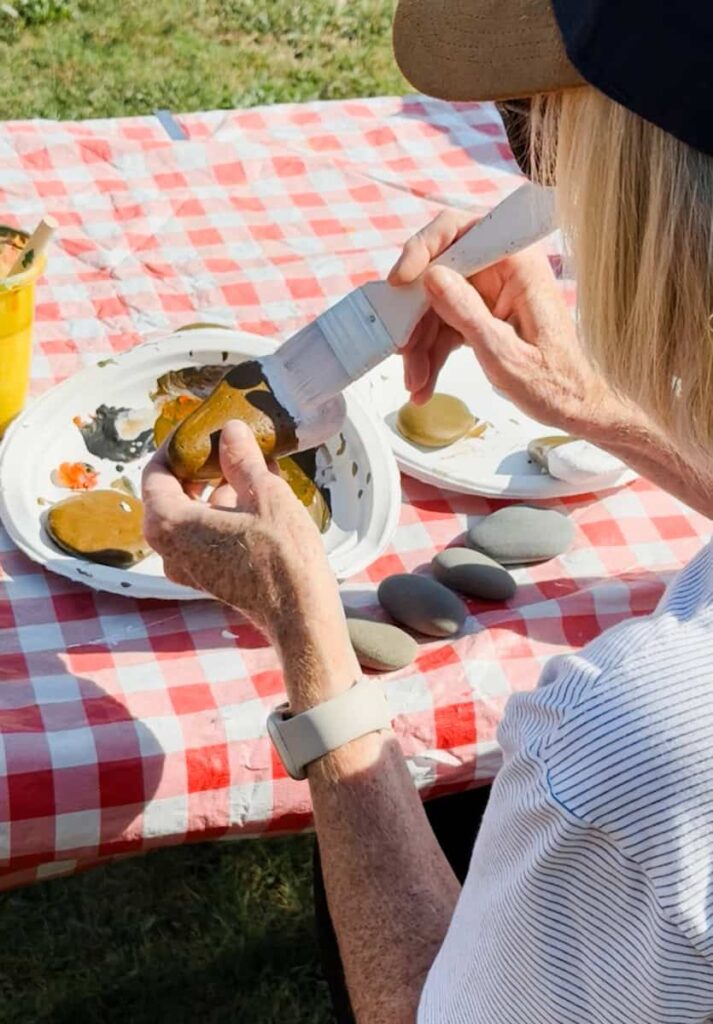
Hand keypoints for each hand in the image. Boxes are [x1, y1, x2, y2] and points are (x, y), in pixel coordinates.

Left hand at [142, 421, 359, 710]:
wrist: (302, 615)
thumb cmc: (282, 556)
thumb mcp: (265, 494)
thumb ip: (241, 458)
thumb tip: (230, 431)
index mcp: (168, 524)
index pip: (156, 471)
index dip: (178, 446)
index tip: (203, 431)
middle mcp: (168, 548)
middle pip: (172, 492)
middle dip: (201, 467)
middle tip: (229, 445)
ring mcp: (187, 566)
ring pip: (192, 514)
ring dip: (217, 489)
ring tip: (253, 468)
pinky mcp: (208, 577)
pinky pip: (206, 534)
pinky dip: (225, 513)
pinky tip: (258, 499)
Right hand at [388, 209, 615, 435]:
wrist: (573, 407)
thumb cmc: (554, 383)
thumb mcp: (504, 353)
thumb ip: (467, 313)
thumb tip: (431, 277)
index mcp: (518, 264)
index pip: (460, 231)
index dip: (423, 249)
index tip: (401, 282)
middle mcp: (502, 271)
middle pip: (438, 273)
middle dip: (416, 315)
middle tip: (402, 350)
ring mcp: (489, 293)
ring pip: (435, 304)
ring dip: (419, 344)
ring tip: (415, 383)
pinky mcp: (481, 315)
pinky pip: (444, 325)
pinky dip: (431, 353)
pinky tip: (423, 383)